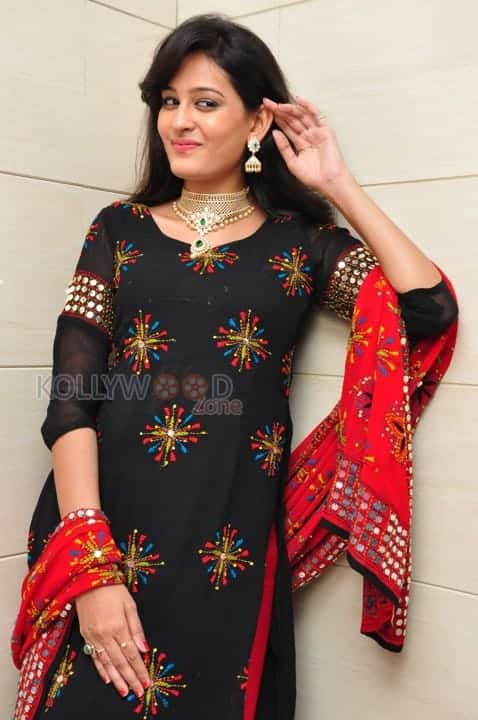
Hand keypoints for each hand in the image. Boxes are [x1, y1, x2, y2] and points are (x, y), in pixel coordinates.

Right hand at [75, 583, 151, 697]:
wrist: (87, 580)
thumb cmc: (112, 589)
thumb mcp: (130, 604)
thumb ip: (137, 628)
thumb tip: (144, 649)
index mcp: (118, 625)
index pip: (131, 654)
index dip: (140, 669)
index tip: (147, 681)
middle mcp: (104, 634)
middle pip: (120, 662)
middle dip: (130, 678)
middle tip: (139, 691)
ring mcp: (93, 637)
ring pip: (107, 663)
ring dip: (117, 679)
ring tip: (125, 692)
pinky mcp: (85, 636)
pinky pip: (94, 657)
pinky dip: (101, 670)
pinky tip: (108, 679)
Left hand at [263, 94, 350, 194]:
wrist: (328, 182)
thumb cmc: (313, 177)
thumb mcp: (292, 162)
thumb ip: (284, 147)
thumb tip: (275, 132)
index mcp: (300, 143)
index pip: (287, 127)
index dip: (277, 119)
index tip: (265, 112)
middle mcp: (308, 135)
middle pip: (292, 119)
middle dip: (280, 111)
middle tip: (268, 103)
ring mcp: (317, 132)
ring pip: (302, 116)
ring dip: (290, 108)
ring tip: (278, 104)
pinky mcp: (326, 130)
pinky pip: (316, 115)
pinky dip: (308, 106)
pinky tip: (298, 100)